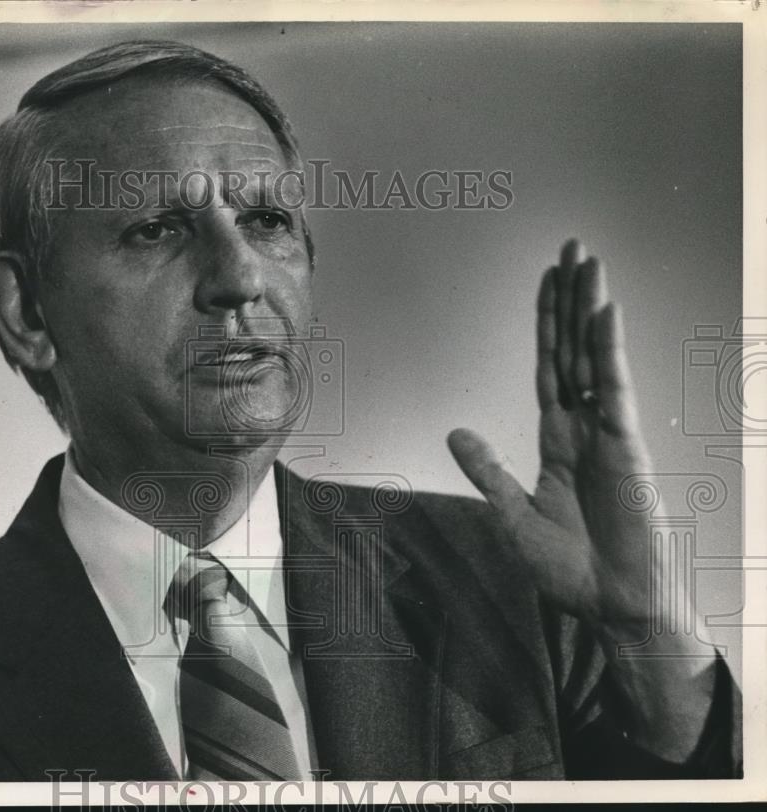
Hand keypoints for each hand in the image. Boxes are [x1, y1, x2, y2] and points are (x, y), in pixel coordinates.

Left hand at [448, 239, 658, 633]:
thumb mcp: (514, 516)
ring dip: (590, 309)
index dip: (548, 324)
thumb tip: (455, 432)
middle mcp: (584, 427)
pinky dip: (609, 352)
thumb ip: (488, 471)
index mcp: (558, 439)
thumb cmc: (571, 570)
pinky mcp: (626, 449)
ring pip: (596, 358)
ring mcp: (607, 434)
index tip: (548, 281)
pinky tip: (604, 314)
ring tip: (588, 261)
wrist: (612, 606)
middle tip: (572, 248)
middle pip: (573, 350)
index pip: (550, 368)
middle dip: (571, 299)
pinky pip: (615, 391)